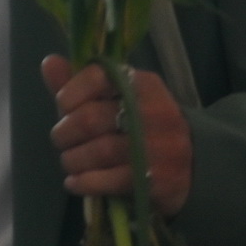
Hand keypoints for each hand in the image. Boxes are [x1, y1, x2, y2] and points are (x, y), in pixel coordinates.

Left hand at [41, 57, 192, 215]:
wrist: (195, 163)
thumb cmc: (146, 126)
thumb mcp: (120, 100)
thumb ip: (83, 85)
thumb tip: (49, 62)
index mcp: (144, 85)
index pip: (100, 76)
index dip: (71, 92)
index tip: (63, 105)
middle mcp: (154, 112)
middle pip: (90, 119)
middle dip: (64, 133)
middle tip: (63, 140)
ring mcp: (158, 147)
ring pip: (96, 152)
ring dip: (72, 160)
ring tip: (71, 162)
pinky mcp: (157, 179)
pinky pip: (106, 181)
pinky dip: (83, 183)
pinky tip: (76, 183)